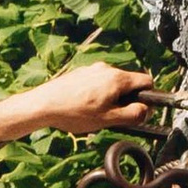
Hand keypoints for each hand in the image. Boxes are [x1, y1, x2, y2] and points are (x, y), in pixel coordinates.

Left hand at [15, 61, 163, 136]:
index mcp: (117, 78)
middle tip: (113, 115)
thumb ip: (133, 115)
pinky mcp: (78, 74)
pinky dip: (95, 94)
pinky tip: (81, 107)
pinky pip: (95, 83)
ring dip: (109, 97)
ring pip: (110, 83)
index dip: (147, 97)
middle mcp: (106, 69)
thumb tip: (146, 111)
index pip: (146, 81)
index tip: (139, 109)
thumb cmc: (72, 112)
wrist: (41, 105)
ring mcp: (91, 70)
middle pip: (128, 83)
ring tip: (93, 113)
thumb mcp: (108, 119)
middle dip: (125, 99)